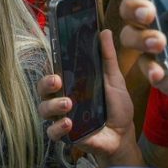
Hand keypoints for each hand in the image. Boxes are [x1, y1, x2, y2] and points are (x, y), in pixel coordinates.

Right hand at [38, 30, 135, 163]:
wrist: (124, 135)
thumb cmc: (117, 107)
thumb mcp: (114, 80)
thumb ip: (107, 57)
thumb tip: (104, 31)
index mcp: (71, 83)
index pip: (53, 70)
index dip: (49, 64)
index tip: (53, 58)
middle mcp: (61, 98)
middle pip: (43, 88)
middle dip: (46, 83)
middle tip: (57, 80)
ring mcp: (61, 116)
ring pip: (43, 109)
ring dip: (53, 105)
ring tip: (68, 103)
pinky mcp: (65, 135)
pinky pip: (51, 131)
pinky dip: (57, 127)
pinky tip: (69, 123)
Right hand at [118, 0, 167, 117]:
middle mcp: (158, 27)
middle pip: (129, 12)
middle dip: (133, 9)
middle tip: (149, 15)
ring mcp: (154, 51)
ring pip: (129, 38)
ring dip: (139, 38)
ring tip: (159, 44)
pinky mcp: (157, 73)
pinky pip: (145, 68)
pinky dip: (149, 69)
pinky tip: (158, 72)